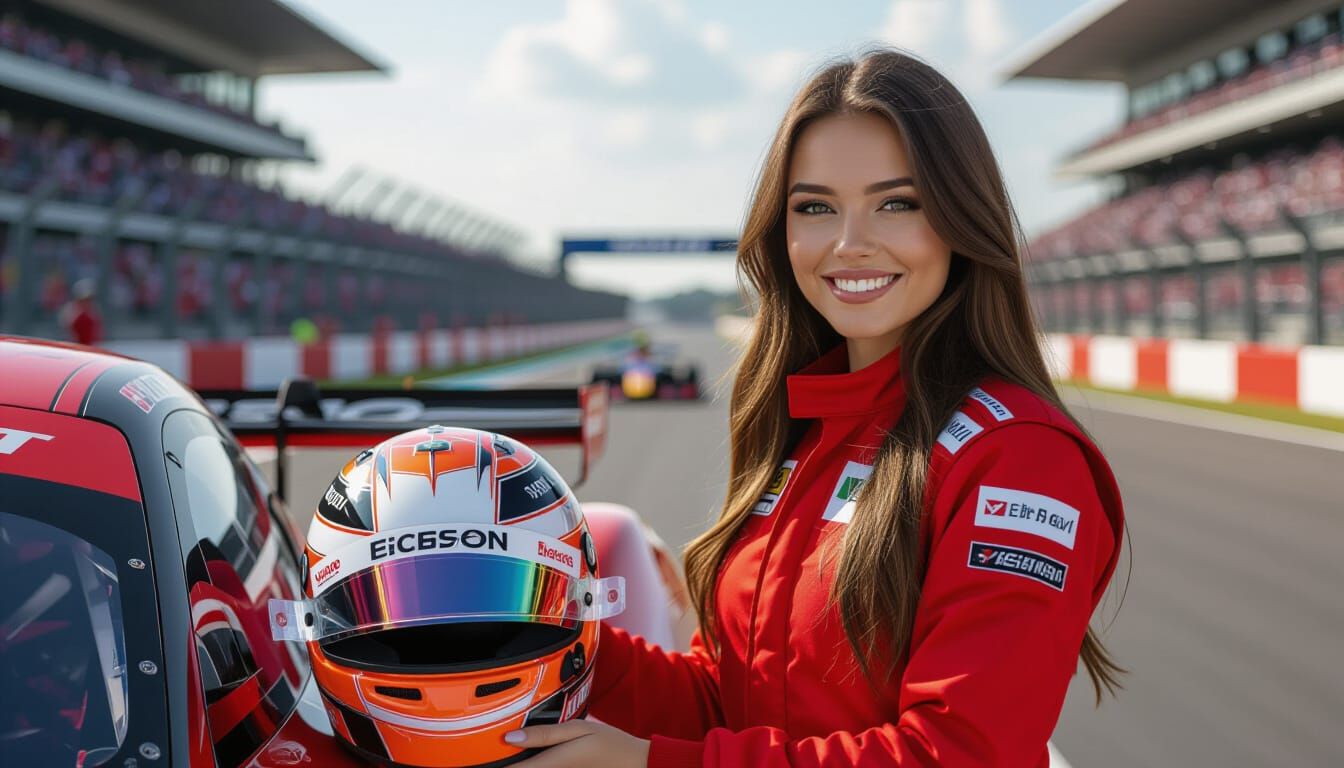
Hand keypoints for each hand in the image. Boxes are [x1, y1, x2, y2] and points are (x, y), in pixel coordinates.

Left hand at [504, 719, 649, 767]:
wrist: (636, 764)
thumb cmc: (610, 744)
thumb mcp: (578, 729)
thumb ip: (544, 734)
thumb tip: (510, 737)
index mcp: (553, 763)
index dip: (495, 766)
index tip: (482, 758)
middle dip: (507, 765)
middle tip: (494, 756)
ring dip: (521, 766)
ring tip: (513, 757)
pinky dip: (535, 767)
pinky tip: (533, 760)